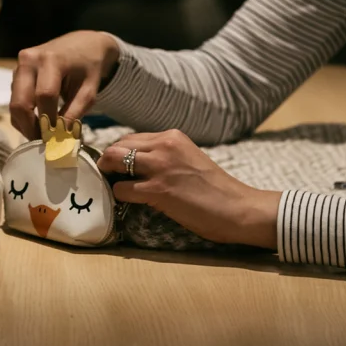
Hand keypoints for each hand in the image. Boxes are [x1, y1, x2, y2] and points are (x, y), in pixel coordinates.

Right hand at [10, 31, 119, 139]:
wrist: (81, 45)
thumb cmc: (88, 67)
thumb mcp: (89, 91)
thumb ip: (74, 114)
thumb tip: (60, 140)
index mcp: (51, 60)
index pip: (45, 96)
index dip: (49, 121)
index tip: (57, 140)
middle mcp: (29, 60)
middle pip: (21, 102)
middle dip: (30, 127)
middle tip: (45, 143)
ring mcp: (19, 66)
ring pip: (15, 104)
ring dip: (26, 124)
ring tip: (44, 134)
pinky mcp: (15, 73)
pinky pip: (14, 100)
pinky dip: (24, 116)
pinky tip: (39, 122)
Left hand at [98, 130, 280, 248]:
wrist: (238, 208)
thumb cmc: (215, 189)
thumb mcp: (188, 159)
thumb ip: (164, 156)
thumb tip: (135, 163)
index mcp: (172, 137)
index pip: (130, 138)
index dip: (118, 152)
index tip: (115, 166)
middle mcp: (164, 145)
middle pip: (117, 146)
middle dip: (107, 161)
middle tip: (107, 177)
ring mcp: (160, 166)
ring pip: (113, 160)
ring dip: (109, 175)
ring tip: (114, 188)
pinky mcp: (158, 189)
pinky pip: (122, 189)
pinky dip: (119, 196)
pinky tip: (126, 203)